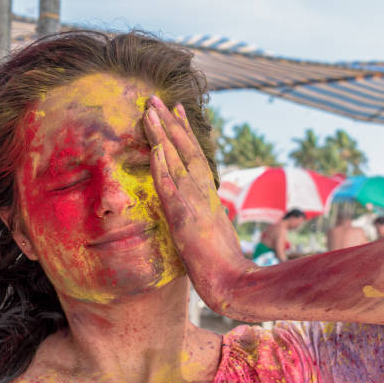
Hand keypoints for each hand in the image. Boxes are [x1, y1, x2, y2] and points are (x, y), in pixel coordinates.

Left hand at [142, 95, 252, 314]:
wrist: (234, 283)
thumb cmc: (223, 264)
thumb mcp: (213, 232)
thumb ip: (205, 215)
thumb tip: (199, 207)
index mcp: (208, 195)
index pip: (195, 157)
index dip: (183, 133)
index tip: (174, 111)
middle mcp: (204, 193)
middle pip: (186, 151)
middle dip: (170, 123)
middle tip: (155, 99)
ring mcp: (195, 203)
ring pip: (178, 162)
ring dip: (163, 135)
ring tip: (149, 110)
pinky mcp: (186, 218)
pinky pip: (172, 188)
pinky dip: (163, 167)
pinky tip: (154, 149)